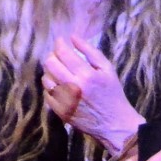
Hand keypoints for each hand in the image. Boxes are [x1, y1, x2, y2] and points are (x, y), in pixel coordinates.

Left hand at [42, 35, 143, 155]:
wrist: (114, 123)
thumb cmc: (112, 93)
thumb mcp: (108, 69)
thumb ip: (91, 51)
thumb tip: (73, 37)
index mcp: (86, 75)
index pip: (62, 53)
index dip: (59, 43)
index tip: (61, 41)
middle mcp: (72, 87)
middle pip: (49, 64)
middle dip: (53, 56)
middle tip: (60, 56)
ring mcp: (64, 101)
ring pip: (46, 78)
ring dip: (50, 71)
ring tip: (60, 71)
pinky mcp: (60, 112)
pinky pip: (47, 94)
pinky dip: (51, 87)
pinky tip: (60, 86)